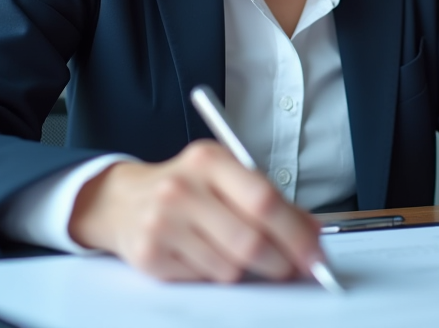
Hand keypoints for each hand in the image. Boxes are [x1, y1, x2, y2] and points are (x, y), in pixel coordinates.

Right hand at [68, 140, 323, 282]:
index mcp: (209, 160)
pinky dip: (215, 274)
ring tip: (234, 252)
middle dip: (281, 262)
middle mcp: (183, 188)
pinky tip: (203, 255)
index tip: (316, 254)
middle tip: (294, 269)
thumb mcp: (226, 177)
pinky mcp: (149, 255)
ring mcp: (163, 222)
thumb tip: (313, 233)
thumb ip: (270, 201)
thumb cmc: (188, 188)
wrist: (122, 200)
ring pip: (230, 267)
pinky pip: (204, 278)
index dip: (296, 233)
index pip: (264, 201)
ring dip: (245, 269)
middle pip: (250, 240)